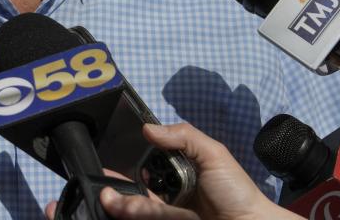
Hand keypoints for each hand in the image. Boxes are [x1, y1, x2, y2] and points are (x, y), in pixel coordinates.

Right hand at [56, 123, 300, 219]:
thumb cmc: (238, 192)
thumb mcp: (214, 154)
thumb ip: (184, 136)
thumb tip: (148, 129)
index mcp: (179, 176)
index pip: (147, 168)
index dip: (127, 165)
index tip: (109, 159)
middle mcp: (171, 198)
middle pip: (138, 190)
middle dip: (117, 186)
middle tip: (101, 182)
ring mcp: (170, 214)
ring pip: (140, 207)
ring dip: (122, 202)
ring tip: (105, 197)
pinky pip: (150, 218)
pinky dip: (132, 212)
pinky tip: (116, 206)